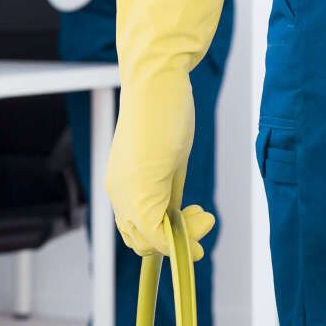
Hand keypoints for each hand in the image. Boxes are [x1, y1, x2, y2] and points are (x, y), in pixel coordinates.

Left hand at [104, 0, 227, 259]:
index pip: (136, 230)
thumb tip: (179, 217)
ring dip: (180, 241)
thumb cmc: (164, 114)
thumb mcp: (168, 160)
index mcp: (123, 185)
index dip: (164, 239)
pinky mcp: (140, 191)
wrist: (156, 82)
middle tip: (204, 222)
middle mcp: (119, 192)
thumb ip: (169, 188)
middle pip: (139, 241)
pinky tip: (203, 217)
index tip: (197, 222)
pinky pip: (154, 234)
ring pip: (146, 241)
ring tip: (206, 219)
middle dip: (173, 243)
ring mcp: (127, 193)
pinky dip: (179, 239)